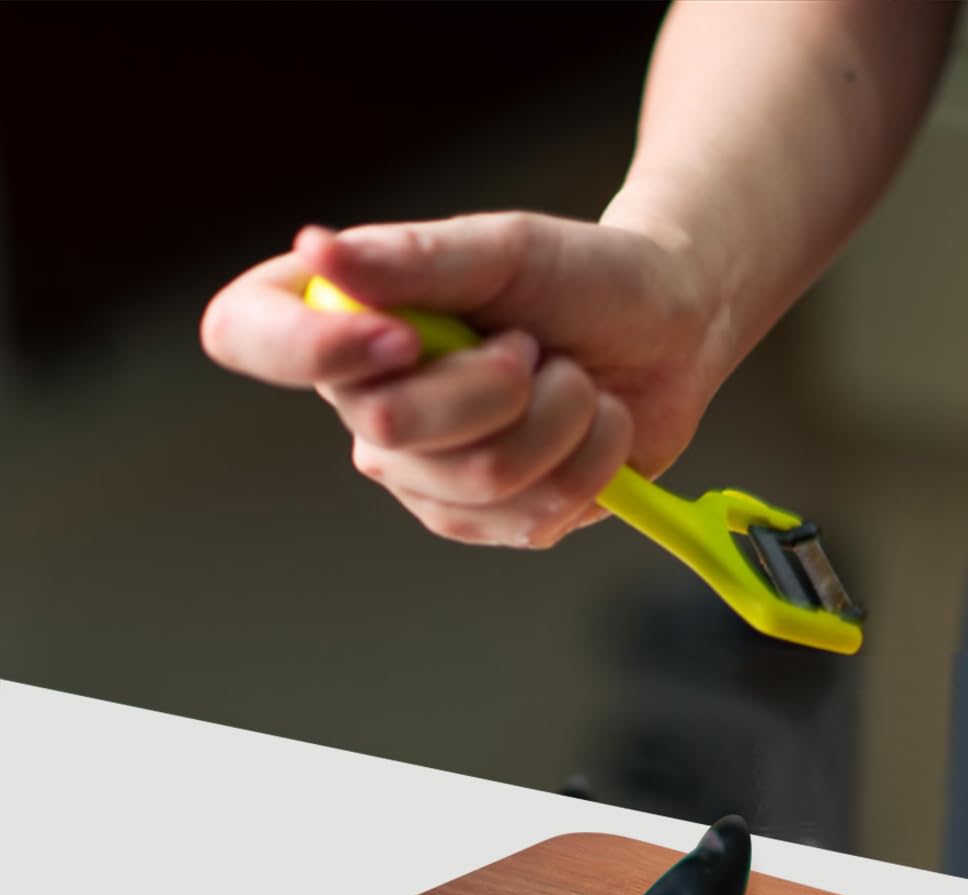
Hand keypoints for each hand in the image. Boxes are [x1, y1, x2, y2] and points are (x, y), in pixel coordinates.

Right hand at [200, 212, 727, 547]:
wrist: (672, 332)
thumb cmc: (583, 278)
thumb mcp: (507, 248)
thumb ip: (415, 259)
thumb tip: (314, 251)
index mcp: (342, 319)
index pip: (245, 336)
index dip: (310, 350)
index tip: (400, 336)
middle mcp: (368, 407)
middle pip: (396, 426)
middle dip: (500, 382)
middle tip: (533, 345)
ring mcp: (427, 477)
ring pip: (481, 479)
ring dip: (562, 418)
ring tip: (574, 381)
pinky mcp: (492, 523)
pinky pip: (532, 517)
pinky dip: (591, 462)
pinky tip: (594, 428)